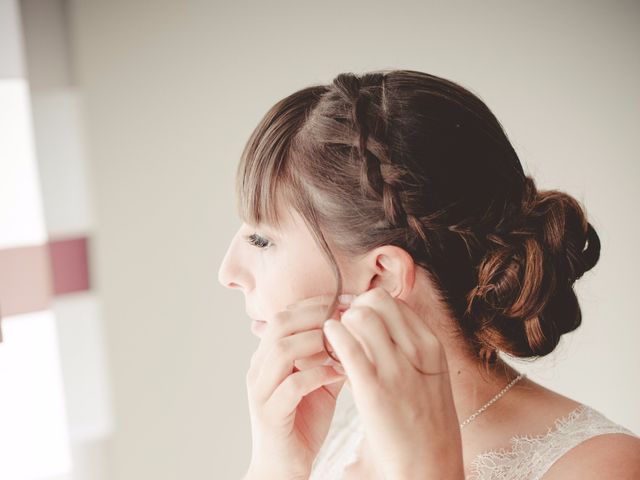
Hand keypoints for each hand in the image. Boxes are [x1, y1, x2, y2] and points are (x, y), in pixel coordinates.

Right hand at [244, 295, 348, 479]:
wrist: (283, 467)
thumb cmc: (302, 423)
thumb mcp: (319, 383)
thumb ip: (329, 357)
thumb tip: (354, 331)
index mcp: (267, 357)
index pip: (285, 315)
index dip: (314, 304)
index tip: (344, 300)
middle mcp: (259, 368)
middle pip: (280, 325)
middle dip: (316, 315)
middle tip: (346, 314)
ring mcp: (261, 391)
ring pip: (281, 350)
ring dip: (315, 342)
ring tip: (341, 343)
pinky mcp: (270, 414)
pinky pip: (292, 386)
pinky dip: (318, 375)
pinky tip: (338, 374)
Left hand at [323, 287, 463, 479]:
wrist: (429, 464)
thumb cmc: (423, 421)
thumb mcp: (428, 376)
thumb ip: (405, 348)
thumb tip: (373, 323)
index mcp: (431, 346)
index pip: (393, 302)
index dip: (368, 306)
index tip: (357, 322)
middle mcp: (417, 351)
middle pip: (376, 300)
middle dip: (354, 308)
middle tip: (343, 327)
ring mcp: (396, 368)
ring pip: (360, 316)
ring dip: (342, 322)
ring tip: (335, 339)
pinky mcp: (374, 388)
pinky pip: (348, 346)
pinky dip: (333, 337)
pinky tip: (328, 344)